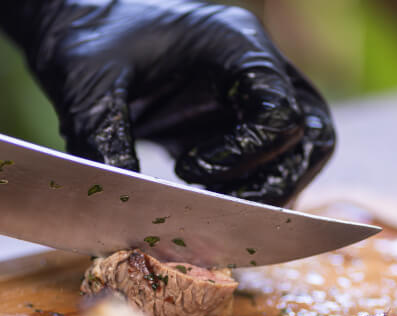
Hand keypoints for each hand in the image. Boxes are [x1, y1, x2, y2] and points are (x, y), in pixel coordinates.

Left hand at [0, 0, 334, 205]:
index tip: (190, 170)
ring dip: (268, 191)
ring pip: (304, 154)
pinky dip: (253, 191)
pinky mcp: (242, 124)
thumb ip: (103, 136)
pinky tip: (209, 200)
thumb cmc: (90, 40)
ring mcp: (256, 97)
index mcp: (236, 43)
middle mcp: (261, 69)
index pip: (280, 110)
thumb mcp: (89, 83)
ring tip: (212, 205)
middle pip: (312, 135)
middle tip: (214, 203)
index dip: (246, 153)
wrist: (84, 30)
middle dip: (270, 183)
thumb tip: (121, 196)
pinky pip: (275, 164)